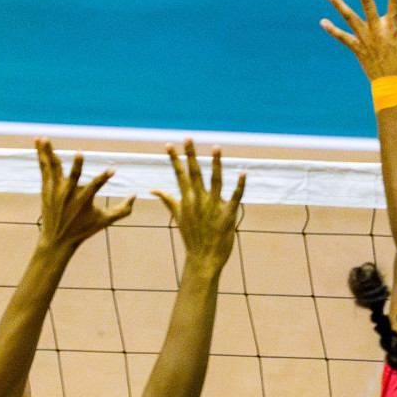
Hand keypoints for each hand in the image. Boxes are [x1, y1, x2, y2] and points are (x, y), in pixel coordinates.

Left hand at [36, 140, 134, 252]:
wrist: (57, 239)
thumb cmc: (83, 229)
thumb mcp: (105, 221)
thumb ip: (122, 210)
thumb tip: (136, 195)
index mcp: (84, 201)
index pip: (97, 186)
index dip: (105, 178)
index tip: (114, 169)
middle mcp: (68, 194)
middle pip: (73, 176)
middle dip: (77, 165)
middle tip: (80, 152)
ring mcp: (55, 190)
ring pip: (53, 167)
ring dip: (48, 151)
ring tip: (43, 137)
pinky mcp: (46, 188)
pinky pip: (44, 168)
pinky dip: (42, 155)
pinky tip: (38, 142)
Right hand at [154, 141, 244, 273]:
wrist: (203, 258)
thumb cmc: (191, 237)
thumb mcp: (178, 217)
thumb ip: (168, 200)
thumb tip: (154, 189)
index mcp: (187, 200)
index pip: (179, 175)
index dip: (174, 159)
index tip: (169, 144)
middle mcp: (199, 201)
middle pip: (194, 174)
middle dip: (190, 155)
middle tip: (188, 138)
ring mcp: (213, 207)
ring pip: (215, 181)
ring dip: (216, 164)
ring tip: (216, 147)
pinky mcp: (228, 215)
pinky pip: (235, 197)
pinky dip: (239, 185)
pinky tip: (243, 173)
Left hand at [321, 0, 396, 81]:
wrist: (392, 86)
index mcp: (393, 26)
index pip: (396, 1)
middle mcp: (376, 29)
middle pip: (367, 3)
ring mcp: (365, 38)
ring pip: (349, 18)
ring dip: (339, 4)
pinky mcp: (357, 48)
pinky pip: (342, 37)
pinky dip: (332, 30)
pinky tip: (322, 21)